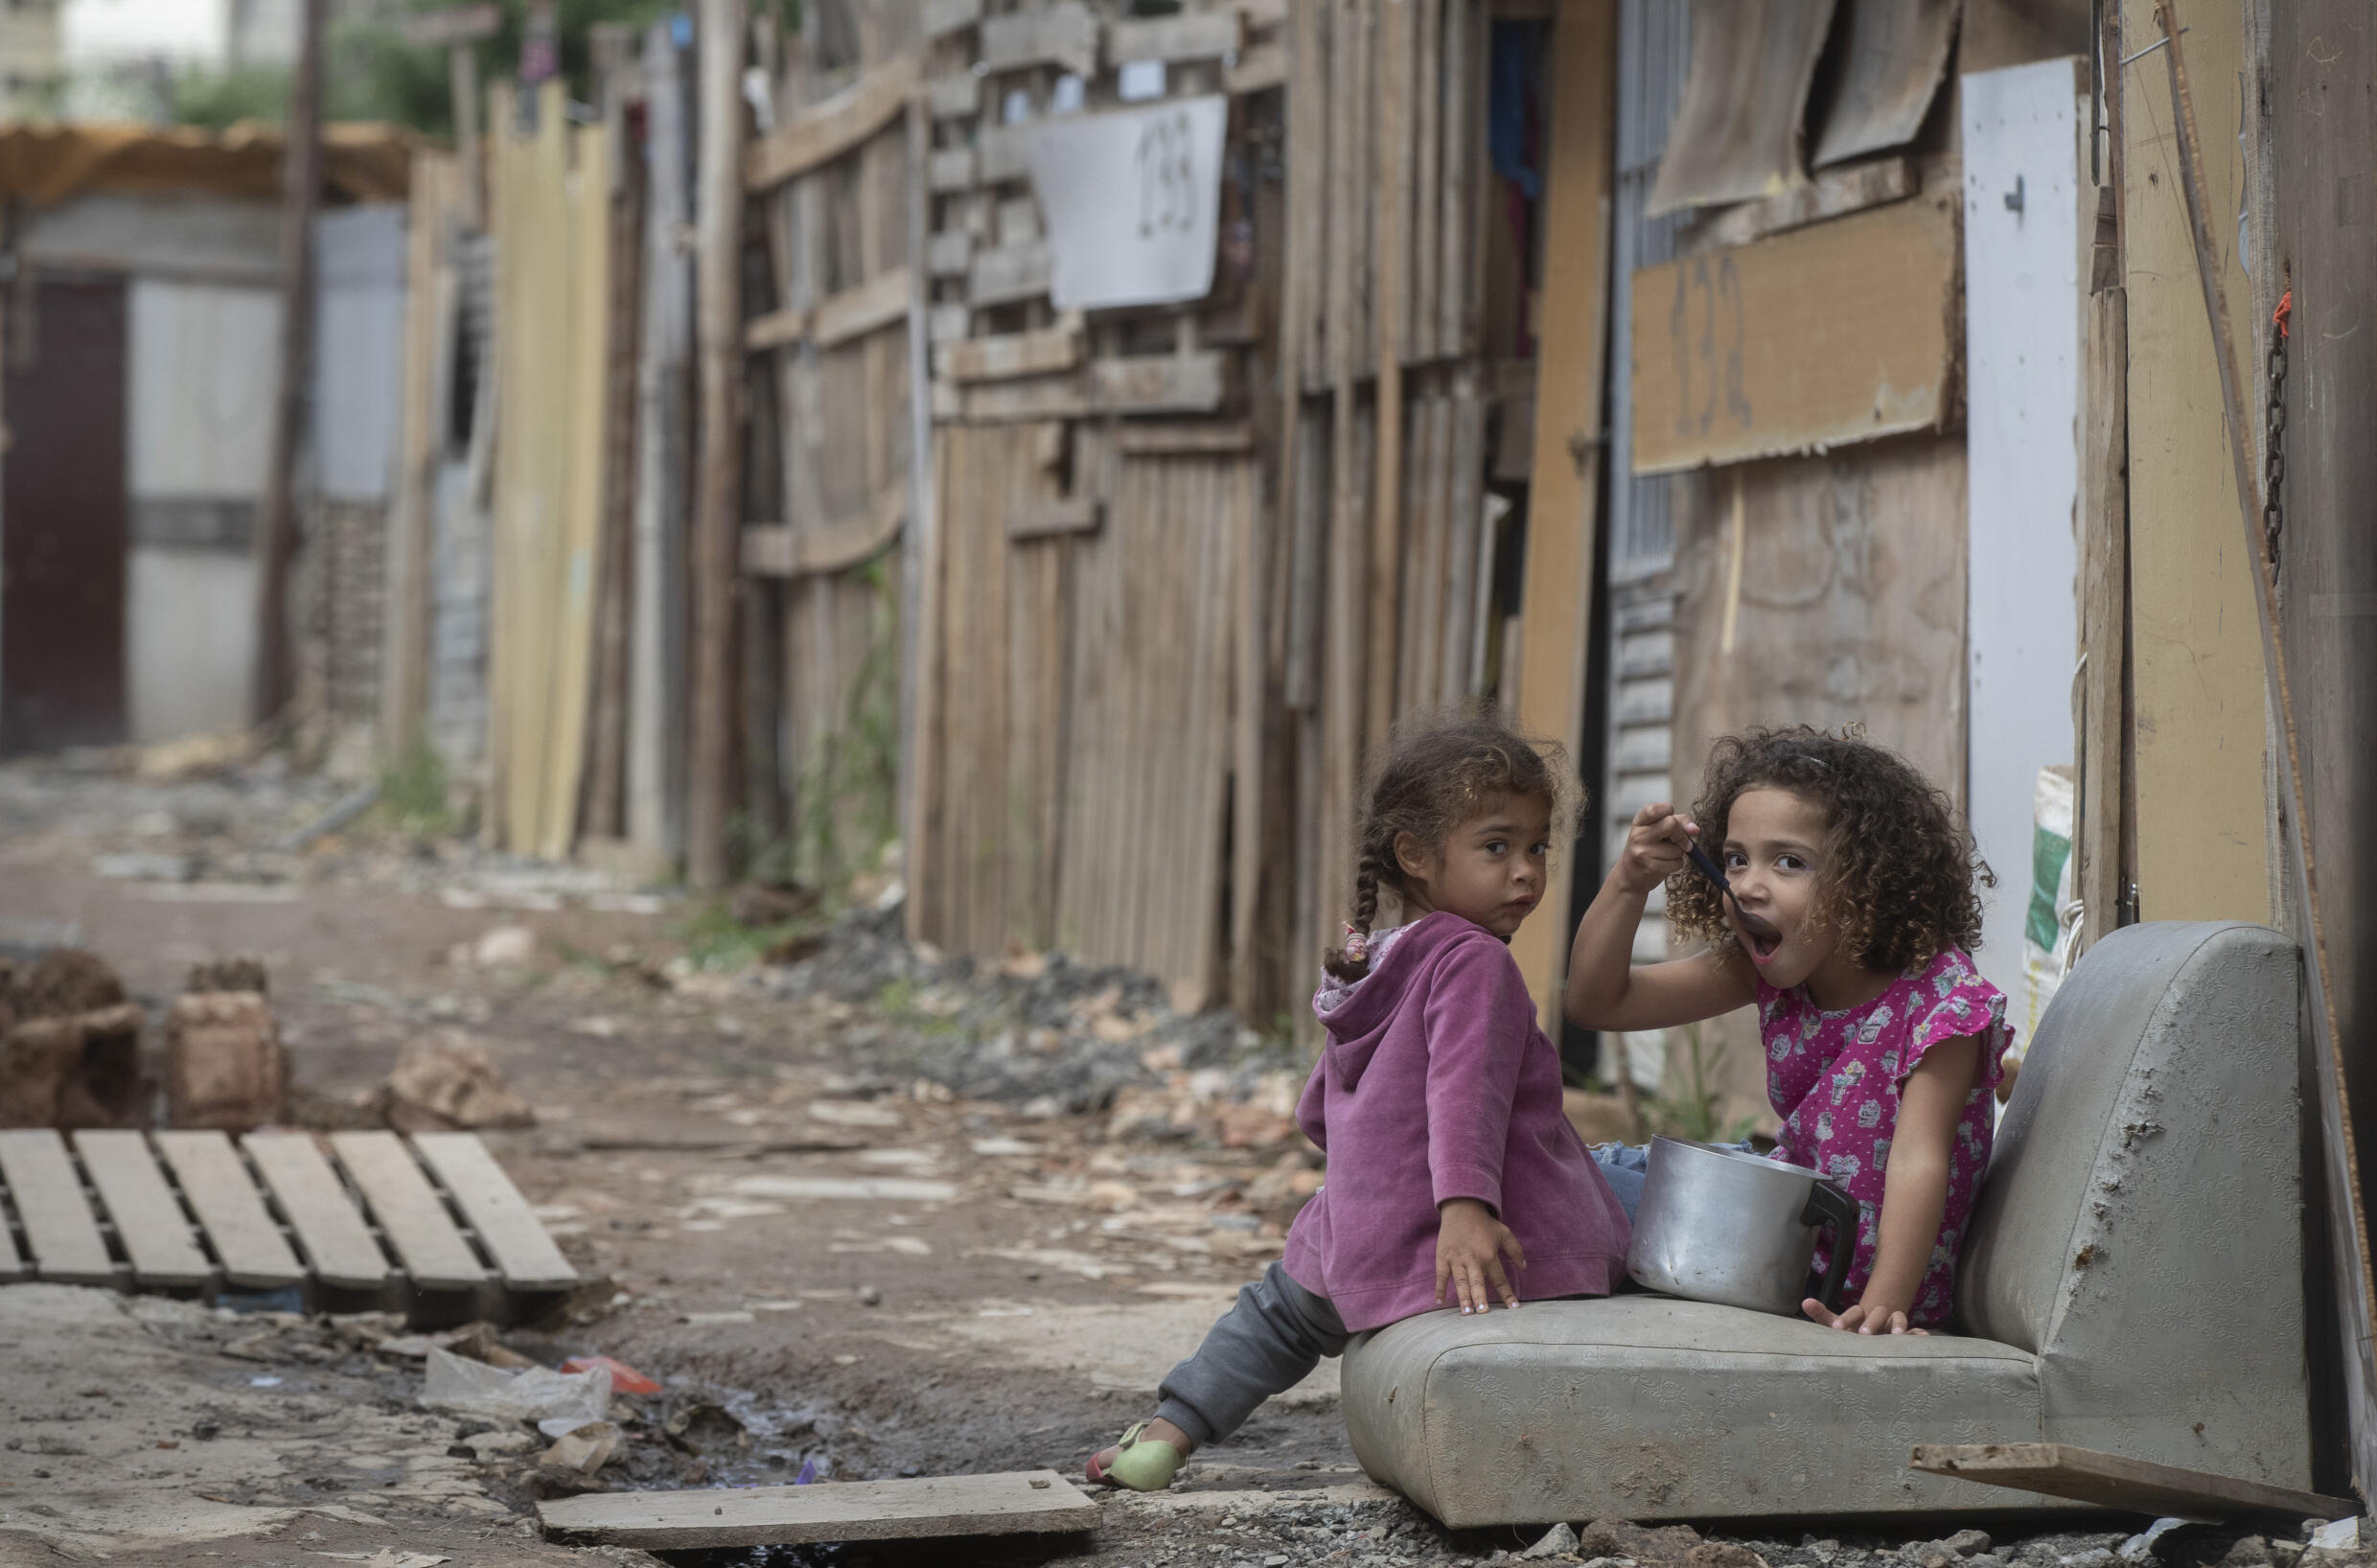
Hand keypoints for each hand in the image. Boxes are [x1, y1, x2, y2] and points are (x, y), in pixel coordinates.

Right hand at [1435, 1198, 1525, 1314]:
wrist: (1462, 1208)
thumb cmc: (1484, 1223)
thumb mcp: (1504, 1233)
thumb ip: (1515, 1250)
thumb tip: (1524, 1267)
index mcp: (1489, 1255)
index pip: (1500, 1279)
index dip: (1508, 1294)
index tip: (1514, 1308)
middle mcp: (1472, 1259)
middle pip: (1477, 1283)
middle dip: (1480, 1298)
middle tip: (1484, 1313)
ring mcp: (1456, 1259)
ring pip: (1460, 1282)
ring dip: (1463, 1297)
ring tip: (1466, 1312)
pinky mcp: (1442, 1257)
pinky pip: (1440, 1276)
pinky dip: (1439, 1288)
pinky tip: (1439, 1302)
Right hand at [1615, 803, 1697, 895]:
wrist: (1630, 874)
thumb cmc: (1649, 848)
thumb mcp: (1658, 830)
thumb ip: (1678, 823)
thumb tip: (1695, 829)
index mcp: (1639, 821)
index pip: (1656, 809)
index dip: (1669, 811)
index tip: (1671, 820)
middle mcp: (1638, 834)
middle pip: (1671, 824)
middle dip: (1681, 834)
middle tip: (1678, 841)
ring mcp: (1643, 851)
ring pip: (1677, 848)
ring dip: (1678, 852)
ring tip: (1664, 855)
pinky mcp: (1650, 867)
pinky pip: (1677, 862)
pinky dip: (1676, 864)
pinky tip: (1664, 864)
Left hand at [1802, 1295, 1927, 1335]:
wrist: (1869, 1338)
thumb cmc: (1848, 1333)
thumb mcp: (1834, 1325)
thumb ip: (1821, 1314)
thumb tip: (1804, 1301)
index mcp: (1860, 1314)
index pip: (1853, 1312)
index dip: (1845, 1319)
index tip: (1837, 1329)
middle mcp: (1877, 1317)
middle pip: (1877, 1313)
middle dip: (1871, 1323)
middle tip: (1864, 1335)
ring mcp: (1892, 1324)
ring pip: (1897, 1318)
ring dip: (1898, 1324)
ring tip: (1897, 1336)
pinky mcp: (1906, 1335)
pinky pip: (1915, 1332)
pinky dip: (1919, 1334)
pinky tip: (1923, 1338)